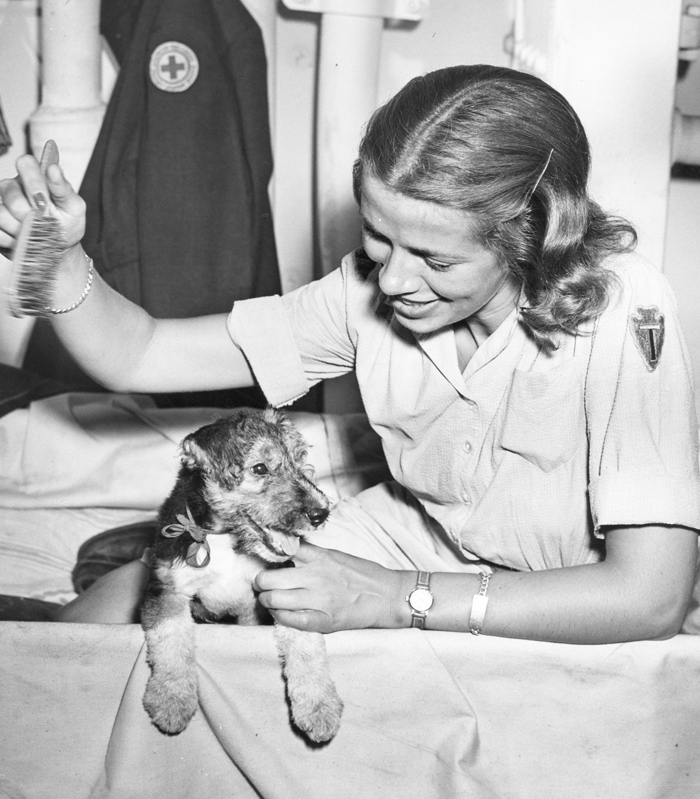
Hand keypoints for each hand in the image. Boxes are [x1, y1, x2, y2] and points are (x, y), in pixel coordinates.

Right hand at [0, 145, 85, 253]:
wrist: (58, 249)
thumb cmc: (67, 225)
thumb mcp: (74, 208)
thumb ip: (63, 189)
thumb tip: (53, 169)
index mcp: (36, 178)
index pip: (26, 163)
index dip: (32, 178)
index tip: (42, 196)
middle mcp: (15, 188)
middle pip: (8, 190)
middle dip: (28, 211)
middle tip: (42, 220)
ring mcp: (3, 206)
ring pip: (1, 214)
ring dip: (21, 229)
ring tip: (36, 233)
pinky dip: (13, 241)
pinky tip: (26, 241)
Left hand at [254, 542, 408, 632]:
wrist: (388, 595)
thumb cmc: (362, 574)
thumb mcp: (335, 555)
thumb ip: (310, 555)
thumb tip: (284, 551)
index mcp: (318, 557)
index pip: (279, 551)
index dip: (265, 558)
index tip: (261, 562)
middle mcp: (315, 576)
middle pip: (267, 578)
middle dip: (260, 583)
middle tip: (262, 586)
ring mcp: (318, 599)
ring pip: (273, 600)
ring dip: (267, 601)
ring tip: (270, 601)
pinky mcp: (324, 620)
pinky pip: (290, 621)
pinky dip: (280, 617)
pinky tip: (282, 614)